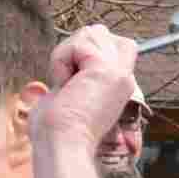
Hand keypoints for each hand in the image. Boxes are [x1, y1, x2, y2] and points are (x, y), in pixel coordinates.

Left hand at [27, 22, 142, 177]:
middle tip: (67, 79)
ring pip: (91, 32)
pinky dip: (62, 60)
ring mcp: (119, 73)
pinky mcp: (107, 70)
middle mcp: (123, 78)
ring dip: (67, 53)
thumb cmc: (55, 131)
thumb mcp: (66, 98)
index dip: (87, 50)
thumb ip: (72, 80)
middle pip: (101, 32)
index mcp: (116, 86)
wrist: (60, 146)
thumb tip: (60, 80)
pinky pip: (79, 44)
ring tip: (66, 83)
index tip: (70, 80)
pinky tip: (64, 84)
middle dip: (76, 46)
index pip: (114, 45)